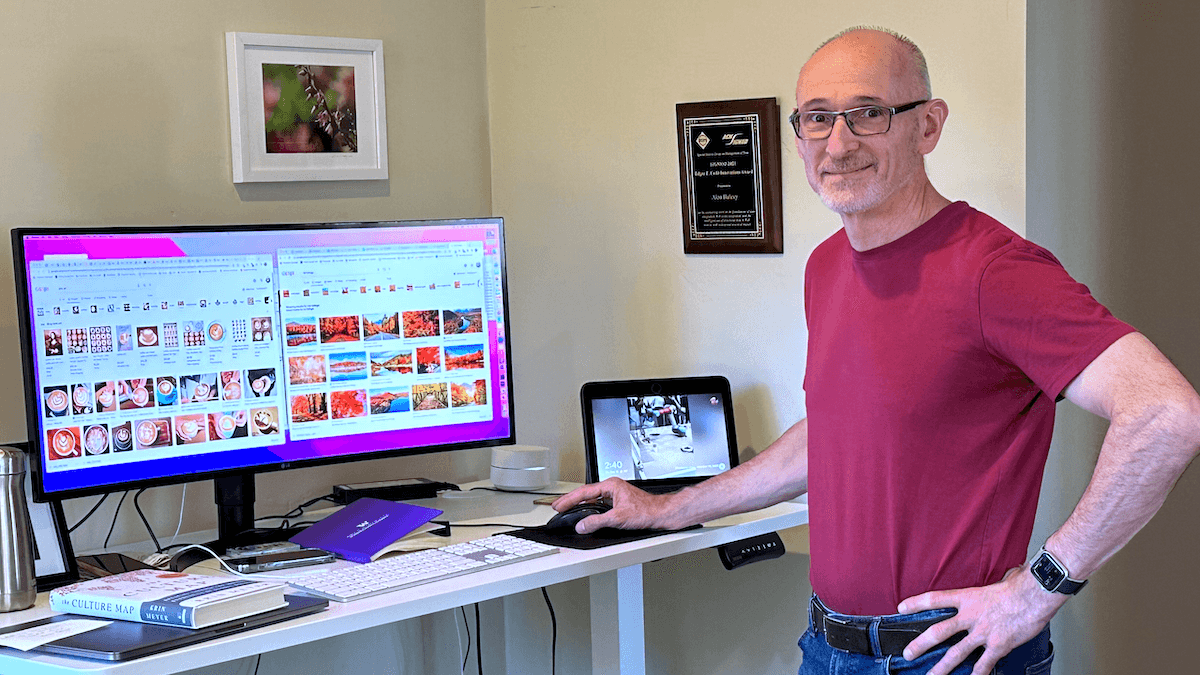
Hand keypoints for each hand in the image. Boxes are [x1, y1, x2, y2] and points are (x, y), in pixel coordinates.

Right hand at [552, 478, 675, 532]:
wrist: (661, 514)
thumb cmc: (647, 511)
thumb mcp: (618, 518)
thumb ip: (597, 522)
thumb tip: (582, 526)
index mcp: (611, 485)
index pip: (584, 492)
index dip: (569, 499)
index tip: (558, 505)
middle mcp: (612, 488)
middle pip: (586, 494)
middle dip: (570, 500)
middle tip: (557, 506)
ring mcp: (615, 495)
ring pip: (592, 499)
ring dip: (579, 505)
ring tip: (567, 510)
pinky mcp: (618, 503)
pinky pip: (598, 504)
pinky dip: (589, 509)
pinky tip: (585, 514)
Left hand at [896, 565, 1066, 674]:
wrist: (1036, 594)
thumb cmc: (1020, 585)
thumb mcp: (997, 581)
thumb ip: (990, 587)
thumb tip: (1001, 578)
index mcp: (967, 597)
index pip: (934, 599)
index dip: (916, 603)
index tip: (901, 608)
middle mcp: (971, 616)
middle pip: (939, 632)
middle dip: (920, 645)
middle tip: (907, 654)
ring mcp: (983, 632)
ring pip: (956, 654)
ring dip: (941, 667)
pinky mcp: (998, 645)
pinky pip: (983, 664)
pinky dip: (977, 674)